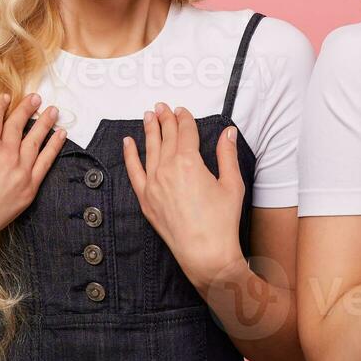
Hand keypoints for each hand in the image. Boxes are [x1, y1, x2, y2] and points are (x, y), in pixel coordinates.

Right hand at [0, 92, 65, 265]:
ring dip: (45, 122)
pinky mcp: (30, 187)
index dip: (0, 105)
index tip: (6, 97)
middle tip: (35, 97)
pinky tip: (61, 134)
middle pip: (18, 125)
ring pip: (36, 139)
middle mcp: (5, 153)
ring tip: (53, 110)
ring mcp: (20, 170)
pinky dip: (55, 146)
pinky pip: (46, 161)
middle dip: (26, 108)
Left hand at [123, 103, 245, 285]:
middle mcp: (167, 169)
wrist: (205, 253)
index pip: (185, 132)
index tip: (182, 110)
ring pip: (150, 149)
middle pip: (166, 137)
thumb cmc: (221, 222)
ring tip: (148, 116)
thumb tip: (228, 133)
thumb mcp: (232, 184)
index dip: (184, 119)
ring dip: (149, 130)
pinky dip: (130, 155)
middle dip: (165, 119)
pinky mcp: (145, 199)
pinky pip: (134, 171)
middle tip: (162, 106)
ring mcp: (153, 184)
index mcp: (189, 162)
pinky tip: (128, 143)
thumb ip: (227, 154)